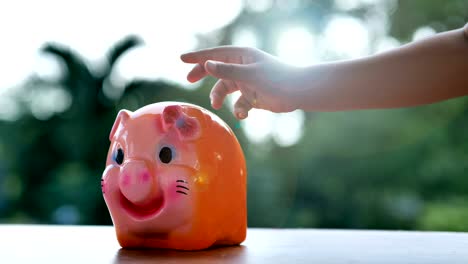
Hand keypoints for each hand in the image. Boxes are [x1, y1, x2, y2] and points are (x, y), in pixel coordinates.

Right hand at [181, 46, 301, 118]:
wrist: (299, 93)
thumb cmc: (277, 79)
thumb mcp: (249, 74)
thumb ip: (227, 71)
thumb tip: (207, 65)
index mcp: (242, 56)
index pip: (215, 54)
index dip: (198, 57)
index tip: (181, 59)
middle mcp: (243, 67)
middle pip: (217, 69)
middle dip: (203, 74)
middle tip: (189, 79)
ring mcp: (248, 82)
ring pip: (225, 88)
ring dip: (219, 97)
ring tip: (216, 105)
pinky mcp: (253, 96)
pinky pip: (238, 103)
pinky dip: (239, 109)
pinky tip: (244, 114)